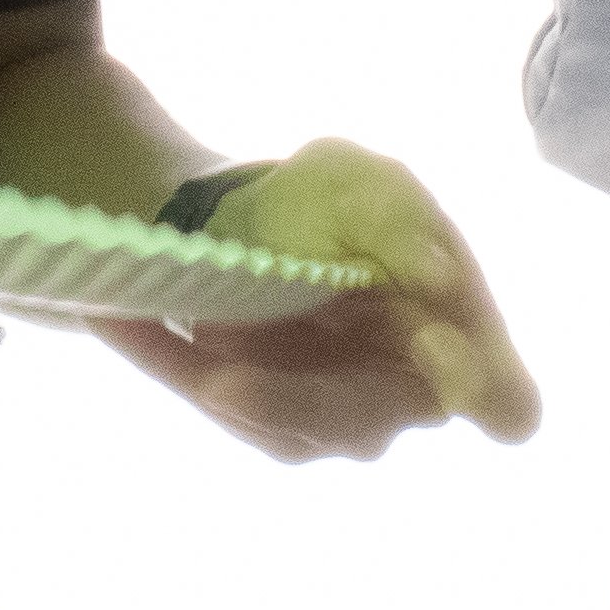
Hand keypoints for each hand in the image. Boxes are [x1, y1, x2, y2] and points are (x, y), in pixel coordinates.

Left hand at [79, 143, 542, 460]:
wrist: (239, 212)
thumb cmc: (326, 197)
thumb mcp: (361, 182)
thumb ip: (401, 221)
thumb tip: (436, 276)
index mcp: (456, 334)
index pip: (502, 397)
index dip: (483, 391)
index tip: (444, 359)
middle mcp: (399, 391)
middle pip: (359, 421)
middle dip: (291, 402)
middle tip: (225, 384)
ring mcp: (325, 415)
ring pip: (281, 428)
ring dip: (212, 383)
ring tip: (146, 324)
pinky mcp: (253, 412)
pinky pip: (207, 393)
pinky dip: (158, 352)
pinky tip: (107, 314)